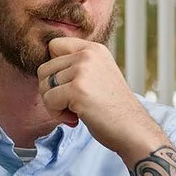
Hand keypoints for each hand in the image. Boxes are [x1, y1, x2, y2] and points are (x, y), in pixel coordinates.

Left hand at [36, 37, 168, 163]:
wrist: (132, 130)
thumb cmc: (112, 109)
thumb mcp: (96, 76)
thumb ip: (75, 67)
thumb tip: (42, 72)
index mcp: (94, 49)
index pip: (53, 46)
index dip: (54, 70)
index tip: (68, 86)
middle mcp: (88, 54)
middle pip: (44, 69)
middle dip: (51, 91)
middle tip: (71, 105)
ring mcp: (82, 70)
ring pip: (43, 86)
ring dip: (54, 105)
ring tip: (75, 111)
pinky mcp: (77, 89)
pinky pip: (48, 100)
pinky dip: (56, 114)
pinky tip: (75, 118)